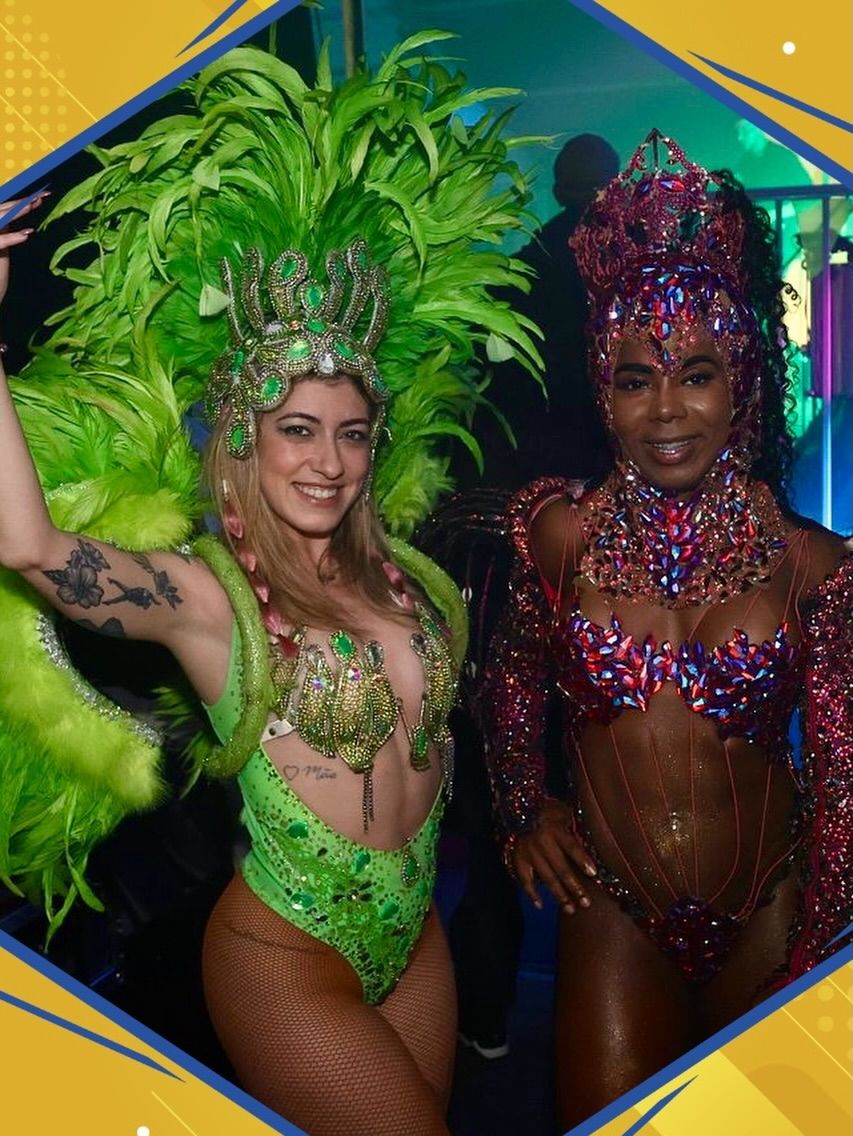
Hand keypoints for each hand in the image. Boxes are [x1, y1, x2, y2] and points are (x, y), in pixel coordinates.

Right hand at [0, 193, 48, 305]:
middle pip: (2, 209)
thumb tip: (25, 215)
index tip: (42, 195)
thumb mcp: (3, 246)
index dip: (22, 200)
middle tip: (42, 196)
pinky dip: (12, 238)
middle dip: (22, 201)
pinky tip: (27, 234)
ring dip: (16, 212)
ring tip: (33, 205)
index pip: (6, 208)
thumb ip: (8, 229)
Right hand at [511, 797, 596, 914]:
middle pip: (561, 868)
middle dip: (575, 887)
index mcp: (555, 830)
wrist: (520, 812)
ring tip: (571, 909)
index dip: (582, 860)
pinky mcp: (519, 860)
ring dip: (559, 896)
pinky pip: (525, 880)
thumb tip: (597, 839)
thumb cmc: (549, 815)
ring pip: (547, 878)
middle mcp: (542, 843)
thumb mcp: (562, 814)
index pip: (571, 847)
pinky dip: (532, 894)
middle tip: (586, 903)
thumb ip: (575, 826)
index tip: (593, 873)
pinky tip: (540, 905)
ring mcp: (530, 853)